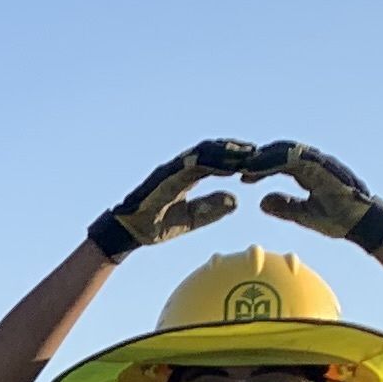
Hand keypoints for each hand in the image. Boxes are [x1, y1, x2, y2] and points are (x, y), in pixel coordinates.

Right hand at [86, 139, 263, 261]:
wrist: (125, 232)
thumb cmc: (153, 226)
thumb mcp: (190, 219)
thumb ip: (211, 208)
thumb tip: (236, 201)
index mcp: (185, 176)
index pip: (213, 161)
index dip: (233, 159)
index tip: (255, 159)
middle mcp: (178, 168)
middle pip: (211, 151)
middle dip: (233, 149)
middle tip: (257, 150)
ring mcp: (170, 170)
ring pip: (202, 152)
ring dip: (225, 151)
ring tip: (247, 152)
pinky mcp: (164, 177)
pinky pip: (190, 165)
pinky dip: (210, 162)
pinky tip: (228, 165)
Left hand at [251, 141, 382, 249]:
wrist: (363, 224)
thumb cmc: (338, 219)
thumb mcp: (304, 215)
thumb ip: (284, 207)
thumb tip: (261, 202)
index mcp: (307, 172)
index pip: (277, 162)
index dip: (258, 167)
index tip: (239, 175)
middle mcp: (311, 163)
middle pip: (277, 152)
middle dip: (255, 156)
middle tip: (230, 163)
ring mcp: (317, 162)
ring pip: (282, 151)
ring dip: (259, 157)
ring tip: (239, 164)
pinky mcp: (321, 167)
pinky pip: (292, 160)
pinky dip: (272, 163)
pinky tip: (254, 169)